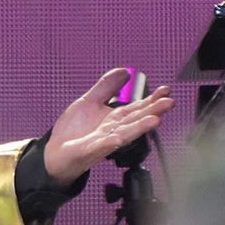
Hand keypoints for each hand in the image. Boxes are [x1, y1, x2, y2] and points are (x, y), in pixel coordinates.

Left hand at [43, 67, 174, 187]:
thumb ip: (106, 87)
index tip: (166, 90)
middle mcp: (112, 131)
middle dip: (153, 112)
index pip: (137, 108)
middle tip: (169, 103)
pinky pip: (100, 147)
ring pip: (124, 134)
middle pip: (135, 120)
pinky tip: (119, 138)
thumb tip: (124, 71)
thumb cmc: (73, 131)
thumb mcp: (89, 102)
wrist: (55, 152)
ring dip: (139, 128)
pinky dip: (110, 142)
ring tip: (155, 120)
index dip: (151, 99)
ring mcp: (102, 142)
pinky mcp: (88, 151)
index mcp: (114, 119)